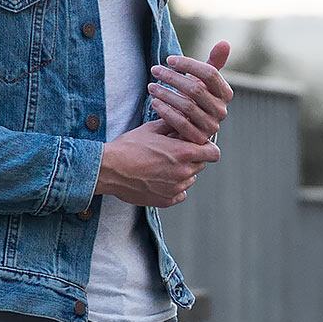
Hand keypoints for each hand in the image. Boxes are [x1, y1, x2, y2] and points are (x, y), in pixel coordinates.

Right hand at [94, 124, 219, 206]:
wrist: (109, 169)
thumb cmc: (129, 146)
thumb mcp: (151, 129)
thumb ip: (174, 125)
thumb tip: (185, 121)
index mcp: (183, 153)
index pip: (213, 153)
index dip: (207, 147)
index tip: (197, 144)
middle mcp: (184, 173)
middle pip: (201, 165)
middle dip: (192, 158)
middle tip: (174, 152)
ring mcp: (176, 189)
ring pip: (190, 179)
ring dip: (183, 172)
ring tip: (162, 165)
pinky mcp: (167, 200)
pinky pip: (180, 193)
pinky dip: (174, 187)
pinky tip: (159, 178)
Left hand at [147, 41, 233, 144]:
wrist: (192, 127)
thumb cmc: (197, 99)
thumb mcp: (205, 81)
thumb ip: (214, 63)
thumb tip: (225, 42)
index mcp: (225, 93)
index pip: (209, 74)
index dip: (188, 65)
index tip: (169, 59)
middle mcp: (222, 110)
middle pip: (196, 90)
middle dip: (172, 78)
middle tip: (155, 70)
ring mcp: (211, 126)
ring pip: (187, 106)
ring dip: (166, 94)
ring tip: (151, 86)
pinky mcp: (198, 139)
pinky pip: (181, 124)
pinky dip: (166, 112)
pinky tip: (154, 102)